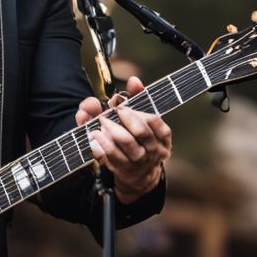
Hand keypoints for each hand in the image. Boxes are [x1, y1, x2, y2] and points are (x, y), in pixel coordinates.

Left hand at [75, 76, 170, 202]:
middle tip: (111, 112)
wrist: (139, 175)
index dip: (138, 110)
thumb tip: (134, 80)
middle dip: (124, 119)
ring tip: (100, 123)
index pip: (154, 121)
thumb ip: (137, 98)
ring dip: (111, 131)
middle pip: (141, 132)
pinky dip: (102, 145)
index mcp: (162, 137)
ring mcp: (139, 162)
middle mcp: (154, 150)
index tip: (122, 105)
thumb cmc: (139, 140)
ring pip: (127, 144)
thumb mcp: (141, 120)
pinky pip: (112, 157)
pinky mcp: (124, 170)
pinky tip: (94, 137)